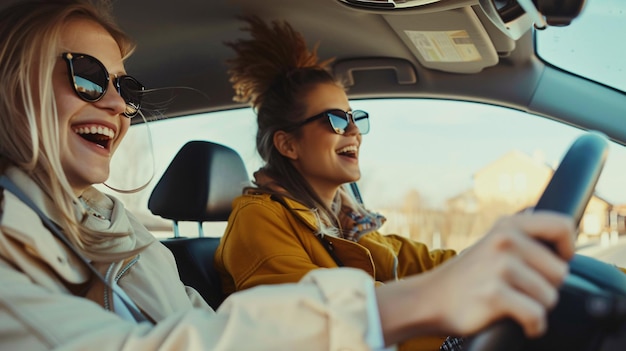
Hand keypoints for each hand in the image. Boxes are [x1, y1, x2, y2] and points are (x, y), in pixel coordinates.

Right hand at [429, 211, 574, 336]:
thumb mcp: (495, 244)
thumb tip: (564, 240)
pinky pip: (536, 316)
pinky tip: (522, 323)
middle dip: (547, 287)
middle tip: (520, 289)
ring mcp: (498, 266)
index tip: (553, 264)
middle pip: (560, 271)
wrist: (430, 299)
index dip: (567, 250)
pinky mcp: (494, 294)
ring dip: (536, 307)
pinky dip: (533, 327)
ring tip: (513, 303)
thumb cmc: (470, 277)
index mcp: (508, 225)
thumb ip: (525, 237)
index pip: (562, 226)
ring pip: (550, 297)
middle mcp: (504, 240)